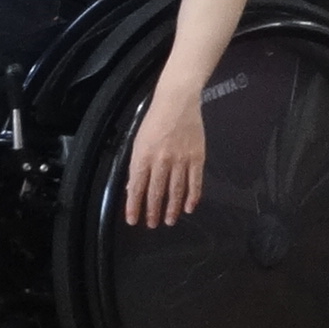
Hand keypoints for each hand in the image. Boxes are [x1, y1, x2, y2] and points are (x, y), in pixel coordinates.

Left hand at [122, 80, 208, 227]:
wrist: (177, 102)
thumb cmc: (154, 121)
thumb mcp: (138, 141)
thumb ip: (136, 165)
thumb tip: (131, 187)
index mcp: (143, 156)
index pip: (136, 187)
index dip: (134, 206)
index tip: (133, 220)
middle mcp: (161, 161)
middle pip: (156, 192)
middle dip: (153, 211)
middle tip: (152, 224)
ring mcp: (181, 160)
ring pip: (176, 190)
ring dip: (172, 208)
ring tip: (169, 221)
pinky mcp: (197, 158)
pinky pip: (195, 182)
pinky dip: (192, 197)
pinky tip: (189, 208)